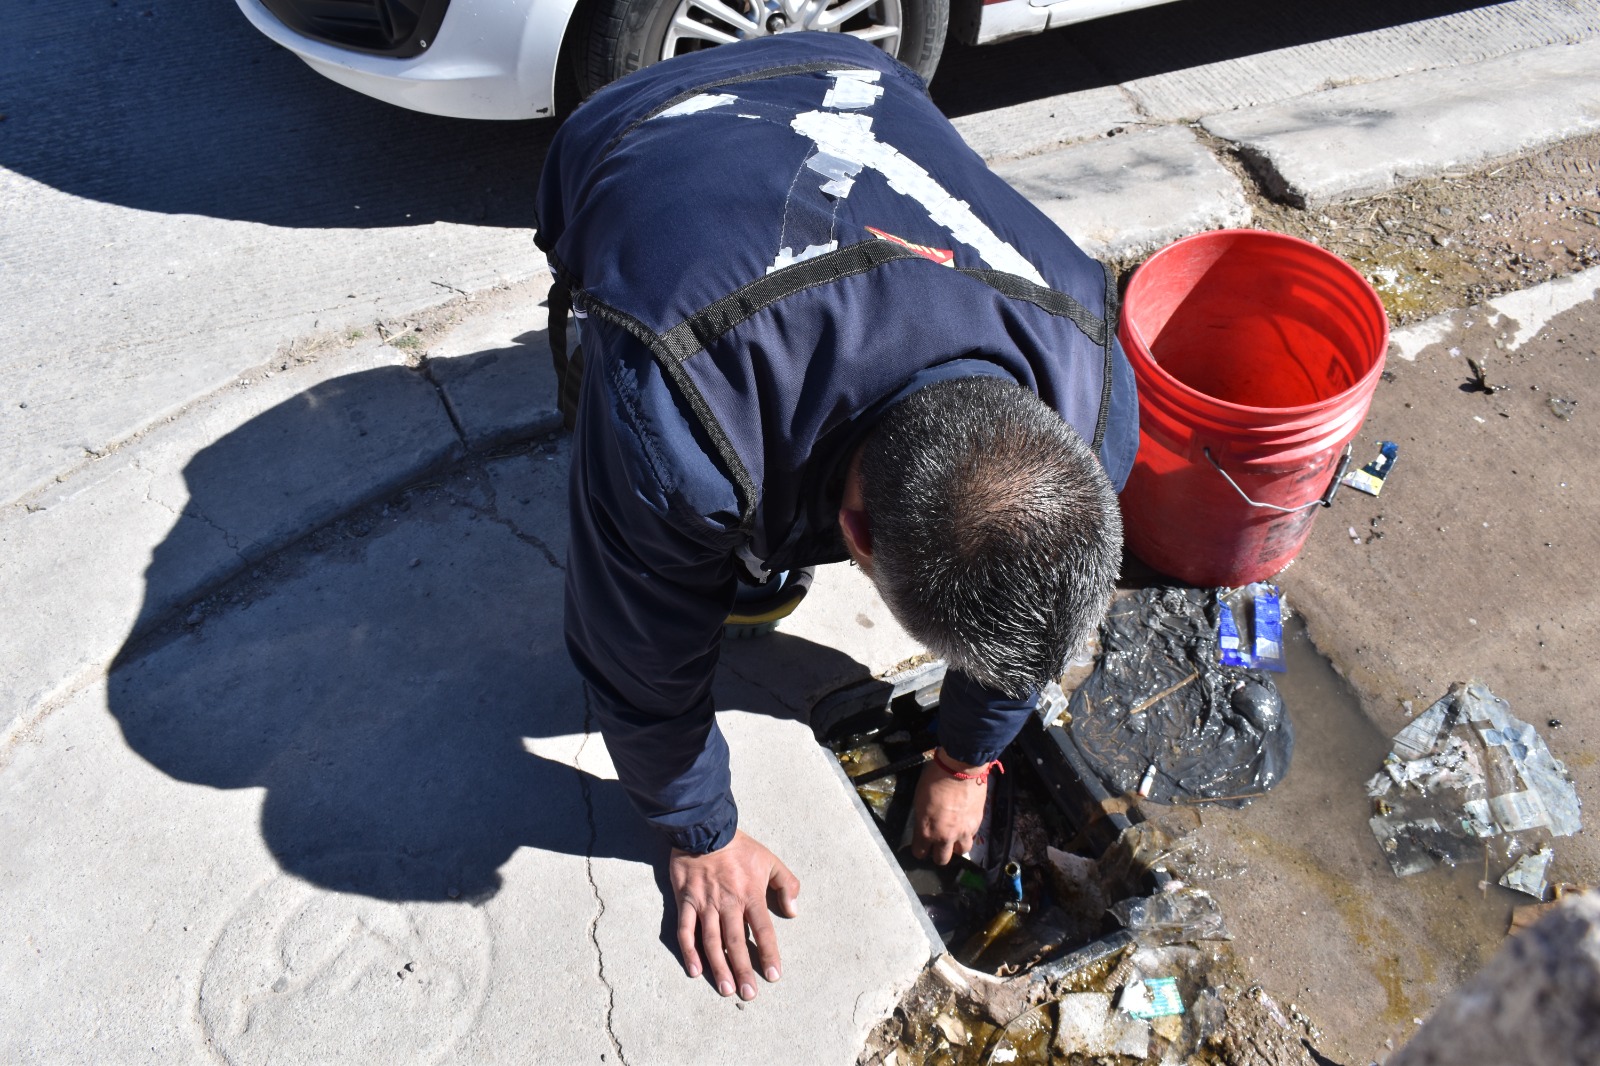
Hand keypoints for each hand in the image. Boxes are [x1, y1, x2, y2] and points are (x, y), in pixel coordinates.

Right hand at [670, 830, 799, 1000]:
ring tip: (726, 989)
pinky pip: (686, 931)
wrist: (704, 828)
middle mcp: (728, 903)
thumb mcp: (770, 860)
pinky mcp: (685, 901)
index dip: (768, 954)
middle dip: (743, 970)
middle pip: (736, 942)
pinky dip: (690, 951)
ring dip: (719, 967)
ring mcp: (704, 903)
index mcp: (750, 894)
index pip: (762, 930)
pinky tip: (695, 970)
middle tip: (749, 994)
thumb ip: (786, 884)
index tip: (773, 975)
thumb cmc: (739, 846)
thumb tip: (793, 912)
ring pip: (712, 941)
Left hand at [911, 750, 990, 864]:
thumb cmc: (934, 779)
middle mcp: (945, 837)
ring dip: (956, 846)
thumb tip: (924, 823)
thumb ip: (922, 818)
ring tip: (954, 836)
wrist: (960, 769)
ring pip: (961, 851)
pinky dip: (968, 833)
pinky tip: (964, 823)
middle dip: (938, 854)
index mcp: (926, 830)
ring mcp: (963, 832)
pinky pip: (972, 836)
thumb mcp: (919, 800)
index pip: (920, 852)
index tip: (921, 844)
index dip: (920, 849)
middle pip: (941, 860)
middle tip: (937, 844)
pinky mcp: (977, 824)